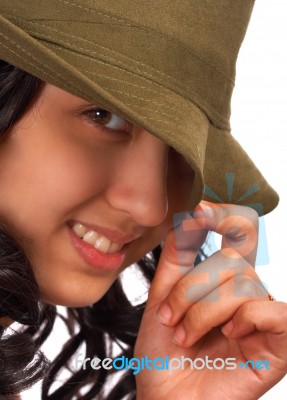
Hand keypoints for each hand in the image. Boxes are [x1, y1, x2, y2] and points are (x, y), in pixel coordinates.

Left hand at [134, 201, 286, 399]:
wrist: (166, 398)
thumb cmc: (166, 352)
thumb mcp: (163, 296)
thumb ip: (177, 257)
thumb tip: (189, 216)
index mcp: (224, 280)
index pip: (240, 233)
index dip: (226, 215)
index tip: (199, 209)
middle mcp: (247, 294)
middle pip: (230, 260)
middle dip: (190, 288)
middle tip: (170, 318)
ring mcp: (263, 318)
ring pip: (241, 285)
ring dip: (202, 310)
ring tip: (185, 336)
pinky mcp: (278, 345)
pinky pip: (272, 310)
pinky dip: (243, 317)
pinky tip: (228, 335)